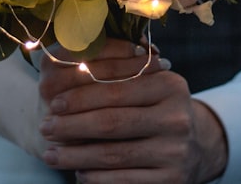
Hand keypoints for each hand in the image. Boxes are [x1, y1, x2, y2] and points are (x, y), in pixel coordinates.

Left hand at [38, 39, 226, 182]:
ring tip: (51, 154)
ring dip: (75, 156)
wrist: (195, 147)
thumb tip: (63, 69)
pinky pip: (124, 180)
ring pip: (113, 154)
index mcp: (169, 85)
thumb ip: (113, 72)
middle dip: (71, 125)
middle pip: (112, 122)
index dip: (79, 96)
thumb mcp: (146, 84)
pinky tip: (78, 172)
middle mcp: (177, 117)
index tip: (51, 101)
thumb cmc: (155, 108)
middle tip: (45, 127)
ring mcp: (176, 151)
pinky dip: (96, 177)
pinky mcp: (172, 181)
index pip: (115, 89)